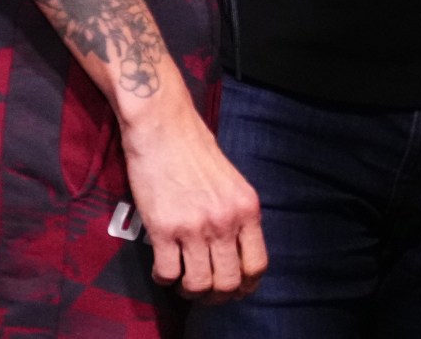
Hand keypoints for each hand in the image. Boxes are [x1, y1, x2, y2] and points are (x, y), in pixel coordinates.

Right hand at [118, 99, 266, 300]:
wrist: (163, 124)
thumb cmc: (194, 148)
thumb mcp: (231, 182)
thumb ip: (236, 214)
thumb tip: (234, 251)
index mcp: (247, 208)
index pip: (257, 265)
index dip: (246, 286)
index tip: (233, 288)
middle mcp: (225, 220)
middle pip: (230, 282)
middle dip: (216, 294)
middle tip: (203, 289)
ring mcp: (195, 226)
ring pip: (199, 285)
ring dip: (189, 291)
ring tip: (182, 280)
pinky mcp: (163, 228)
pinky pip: (168, 273)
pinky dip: (164, 278)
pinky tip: (162, 268)